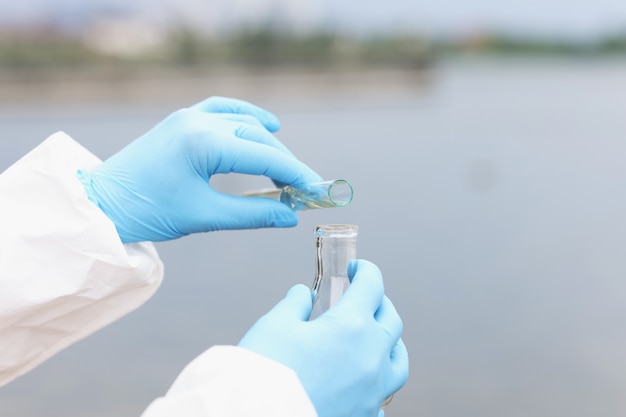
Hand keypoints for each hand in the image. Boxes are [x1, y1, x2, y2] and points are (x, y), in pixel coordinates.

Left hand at [77, 96, 321, 242]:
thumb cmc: (149, 212)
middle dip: (285, 164)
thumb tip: (290, 217)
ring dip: (268, 145)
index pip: (265, 156)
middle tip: (303, 191)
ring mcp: (189, 116)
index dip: (296, 175)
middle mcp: (199, 121)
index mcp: (203, 143)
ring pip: (245, 123)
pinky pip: (224, 109)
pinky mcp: (182, 120)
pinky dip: (248, 117)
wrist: (102, 204)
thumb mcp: (205, 217)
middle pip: (259, 138)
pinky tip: (267, 125)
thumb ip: (253, 215)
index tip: (318, 191)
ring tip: (284, 172)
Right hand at [239, 260, 408, 416]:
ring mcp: (372, 391)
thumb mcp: (275, 325)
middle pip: (391, 320)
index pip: (372, 286)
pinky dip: (376, 382)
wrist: (257, 416)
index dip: (365, 271)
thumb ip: (295, 304)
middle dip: (379, 302)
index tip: (356, 268)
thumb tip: (305, 295)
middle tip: (363, 297)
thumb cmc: (265, 371)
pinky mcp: (364, 416)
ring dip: (391, 342)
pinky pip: (382, 396)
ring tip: (377, 337)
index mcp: (352, 326)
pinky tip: (363, 381)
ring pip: (398, 361)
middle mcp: (371, 357)